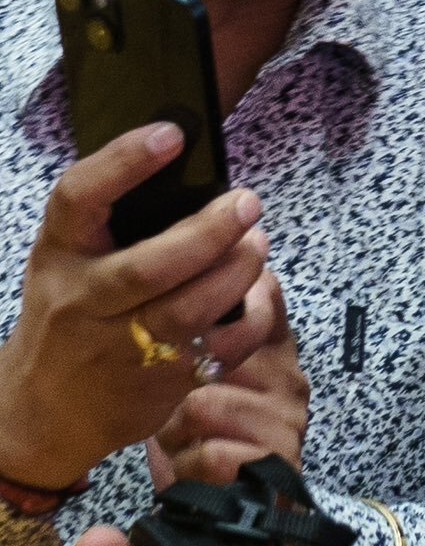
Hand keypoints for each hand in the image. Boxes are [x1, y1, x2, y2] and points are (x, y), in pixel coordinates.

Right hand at [0, 125, 270, 488]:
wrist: (44, 411)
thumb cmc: (72, 317)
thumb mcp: (72, 262)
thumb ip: (117, 224)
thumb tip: (197, 172)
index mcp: (60, 254)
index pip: (79, 198)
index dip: (124, 162)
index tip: (173, 134)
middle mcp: (84, 299)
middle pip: (149, 265)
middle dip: (209, 232)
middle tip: (247, 203)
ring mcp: (119, 346)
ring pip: (188, 310)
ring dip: (237, 273)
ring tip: (258, 244)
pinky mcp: (157, 381)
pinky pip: (216, 348)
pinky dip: (250, 320)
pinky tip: (259, 296)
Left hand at [149, 271, 307, 486]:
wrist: (231, 510)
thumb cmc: (208, 434)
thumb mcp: (206, 375)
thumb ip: (209, 329)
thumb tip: (185, 266)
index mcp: (277, 347)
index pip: (264, 293)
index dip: (226, 299)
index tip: (195, 320)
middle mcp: (290, 377)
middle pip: (217, 350)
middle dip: (179, 383)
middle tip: (176, 405)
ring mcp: (287, 419)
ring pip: (203, 404)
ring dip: (177, 429)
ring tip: (184, 439)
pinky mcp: (275, 460)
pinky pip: (211, 450)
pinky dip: (189, 464)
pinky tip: (196, 467)